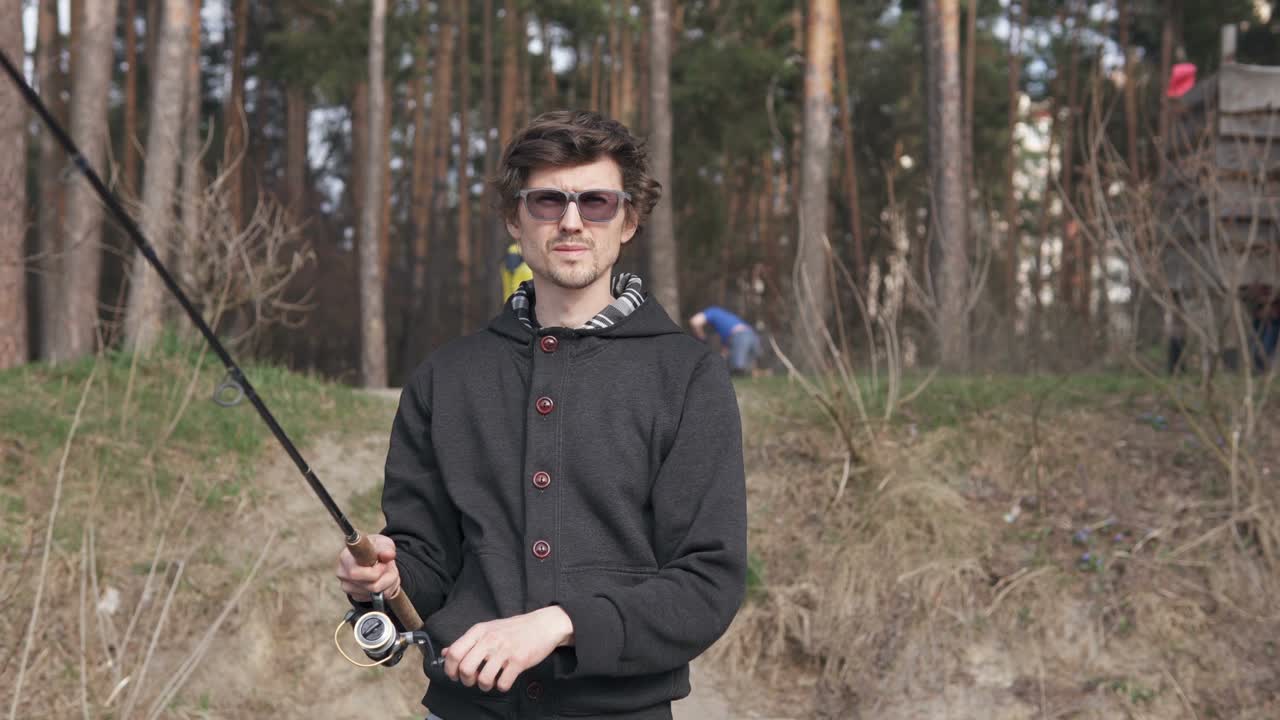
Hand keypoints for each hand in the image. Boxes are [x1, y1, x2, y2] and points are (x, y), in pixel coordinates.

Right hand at [335, 533, 399, 601]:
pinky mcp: (356, 596)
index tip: (383, 563)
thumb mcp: (382, 543)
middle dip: (387, 576)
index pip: (355, 573)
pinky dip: (387, 589)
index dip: (374, 571)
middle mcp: (343, 574)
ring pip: (378, 593)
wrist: (373, 558)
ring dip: (389, 582)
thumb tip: (388, 555)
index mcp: (345, 558)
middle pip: (372, 586)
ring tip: (387, 571)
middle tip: (388, 566)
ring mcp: (348, 587)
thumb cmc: (374, 549)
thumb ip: (386, 548)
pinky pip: (378, 598)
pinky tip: (383, 578)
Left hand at [442, 606, 573, 691]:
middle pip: (465, 669)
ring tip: (490, 681)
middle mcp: (490, 640)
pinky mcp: (519, 661)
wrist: (543, 625)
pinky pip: (503, 683)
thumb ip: (467, 642)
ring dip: (485, 686)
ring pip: (483, 679)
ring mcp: (505, 650)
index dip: (450, 669)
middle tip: (473, 680)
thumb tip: (445, 652)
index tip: (455, 675)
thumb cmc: (514, 629)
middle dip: (467, 681)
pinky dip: (502, 686)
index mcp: (479, 631)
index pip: (454, 652)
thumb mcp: (487, 629)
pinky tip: (505, 679)